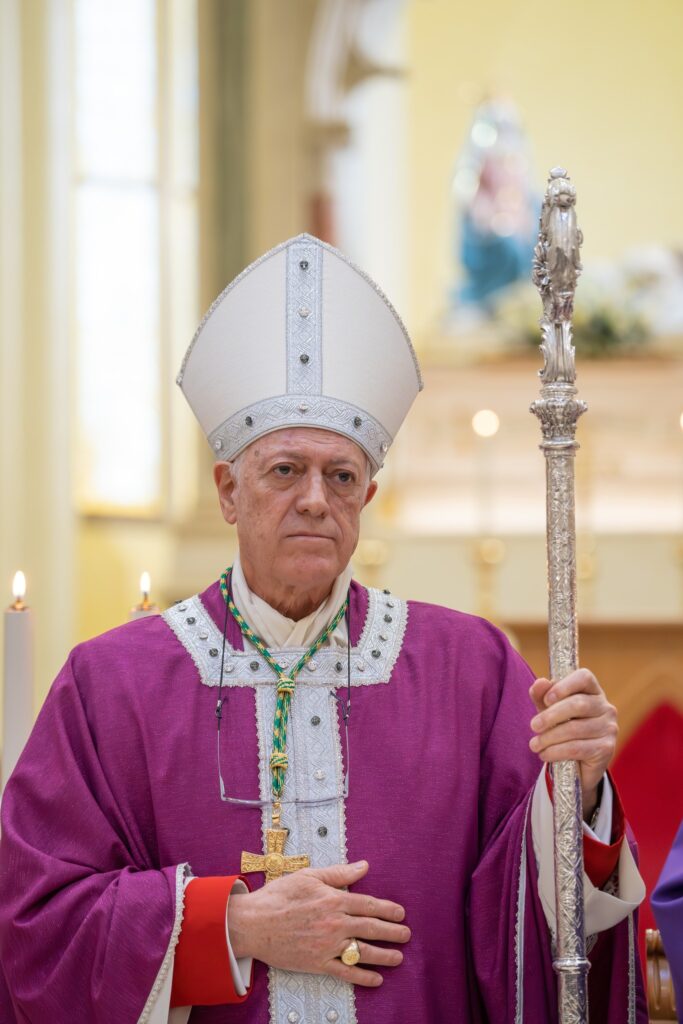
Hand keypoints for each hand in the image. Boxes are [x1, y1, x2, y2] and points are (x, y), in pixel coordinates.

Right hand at [228, 860, 409, 986]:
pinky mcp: (317, 963)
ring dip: (384, 955)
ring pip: (362, 952)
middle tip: (406, 935)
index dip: (387, 909)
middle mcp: (334, 924)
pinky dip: (362, 977)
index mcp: (333, 900)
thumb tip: (364, 866)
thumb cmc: (278, 896)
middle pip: (371, 928)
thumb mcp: (309, 876)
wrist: (253, 923)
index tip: (401, 913)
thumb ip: (339, 873)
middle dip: (392, 932)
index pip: (368, 905)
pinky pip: (345, 973)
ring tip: (398, 958)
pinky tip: (376, 979)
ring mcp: (327, 945)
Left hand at [528, 668, 617, 818]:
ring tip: (534, 745)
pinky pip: (577, 748)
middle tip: (533, 726)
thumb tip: (540, 682)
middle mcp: (606, 707)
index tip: (546, 699)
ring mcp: (609, 728)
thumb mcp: (549, 710)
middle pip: (578, 704)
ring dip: (549, 738)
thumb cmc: (563, 728)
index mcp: (593, 691)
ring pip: (575, 729)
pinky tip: (545, 754)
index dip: (564, 685)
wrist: (578, 765)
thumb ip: (542, 695)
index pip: (584, 677)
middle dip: (550, 716)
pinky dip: (556, 752)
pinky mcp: (606, 749)